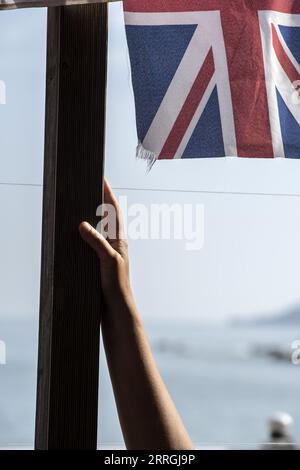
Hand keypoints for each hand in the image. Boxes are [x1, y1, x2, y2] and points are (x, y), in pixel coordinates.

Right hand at [79, 179, 131, 303]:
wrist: (116, 306)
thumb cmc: (117, 283)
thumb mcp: (108, 260)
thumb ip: (97, 242)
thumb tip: (83, 224)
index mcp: (119, 239)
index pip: (113, 211)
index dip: (108, 194)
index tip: (102, 178)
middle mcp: (114, 242)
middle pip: (107, 216)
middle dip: (100, 200)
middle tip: (90, 186)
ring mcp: (107, 251)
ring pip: (99, 227)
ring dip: (93, 215)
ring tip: (83, 203)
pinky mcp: (99, 260)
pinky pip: (92, 241)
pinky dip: (86, 232)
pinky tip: (77, 232)